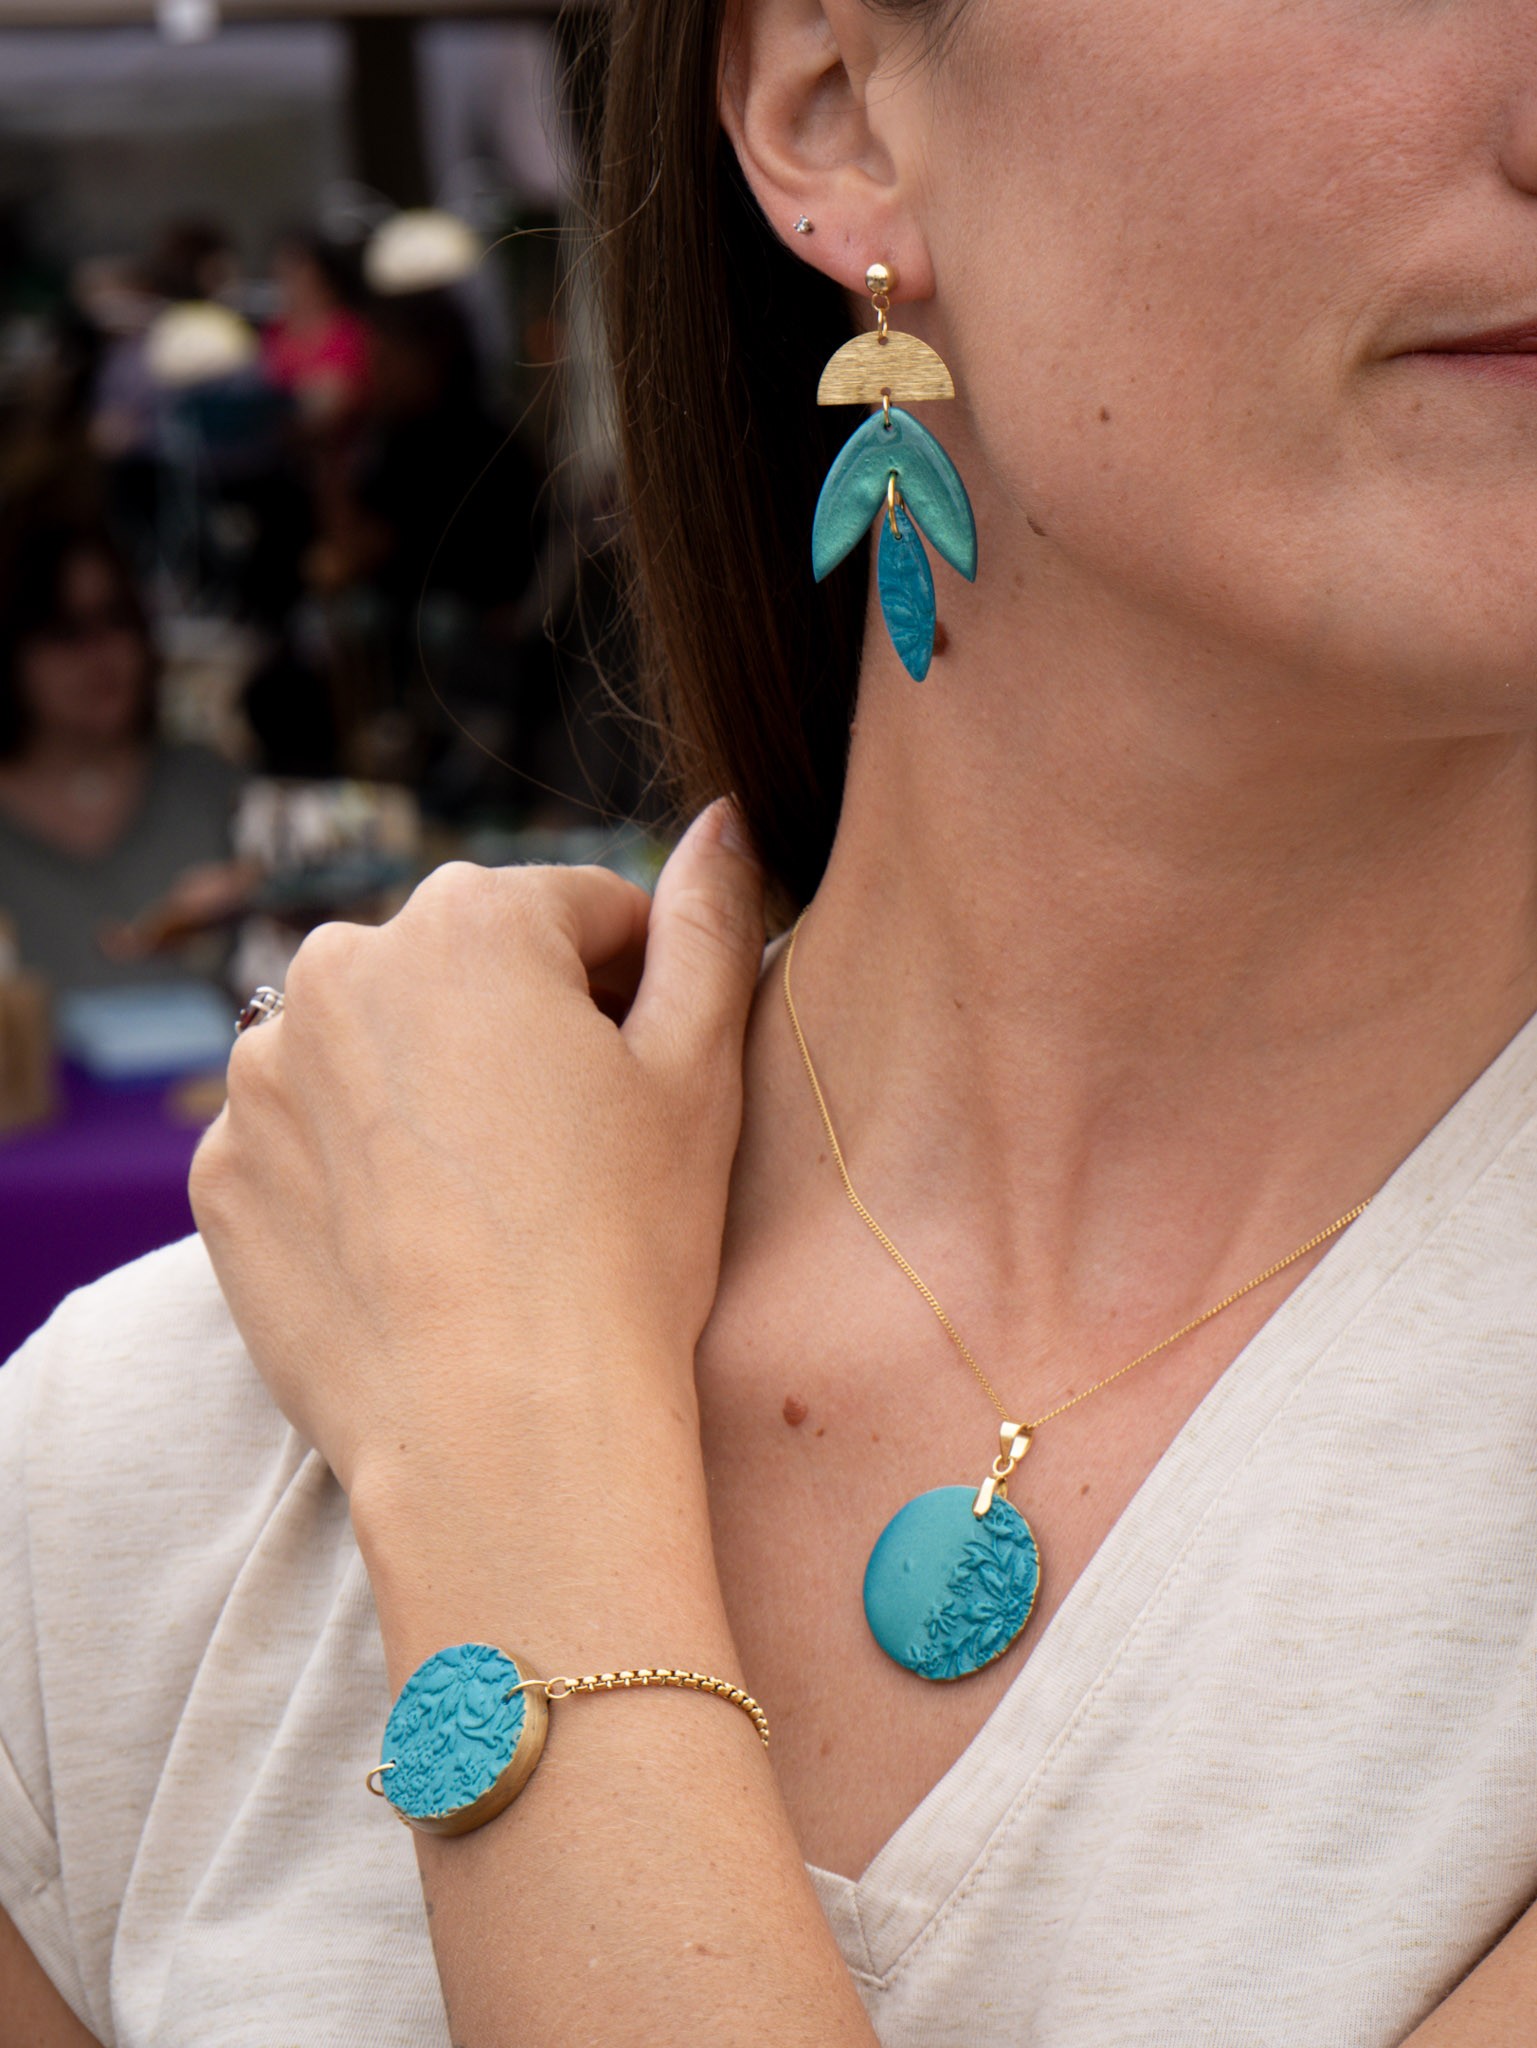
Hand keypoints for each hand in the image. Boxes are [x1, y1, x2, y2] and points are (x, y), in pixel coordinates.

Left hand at [190, 804, 765, 1506]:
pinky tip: (416, 1246)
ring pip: (377, 1048)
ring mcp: (261, 1073)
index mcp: (472, 919)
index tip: (650, 1081)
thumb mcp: (698, 1071)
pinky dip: (355, 1168)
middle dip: (524, 1030)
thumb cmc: (622, 1247)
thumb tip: (724, 819)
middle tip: (575, 1151)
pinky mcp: (220, 1170)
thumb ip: (711, 922)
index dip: (639, 993)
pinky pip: (305, 1136)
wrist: (501, 1434)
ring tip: (492, 1206)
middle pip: (467, 971)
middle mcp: (341, 965)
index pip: (583, 914)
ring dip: (430, 1091)